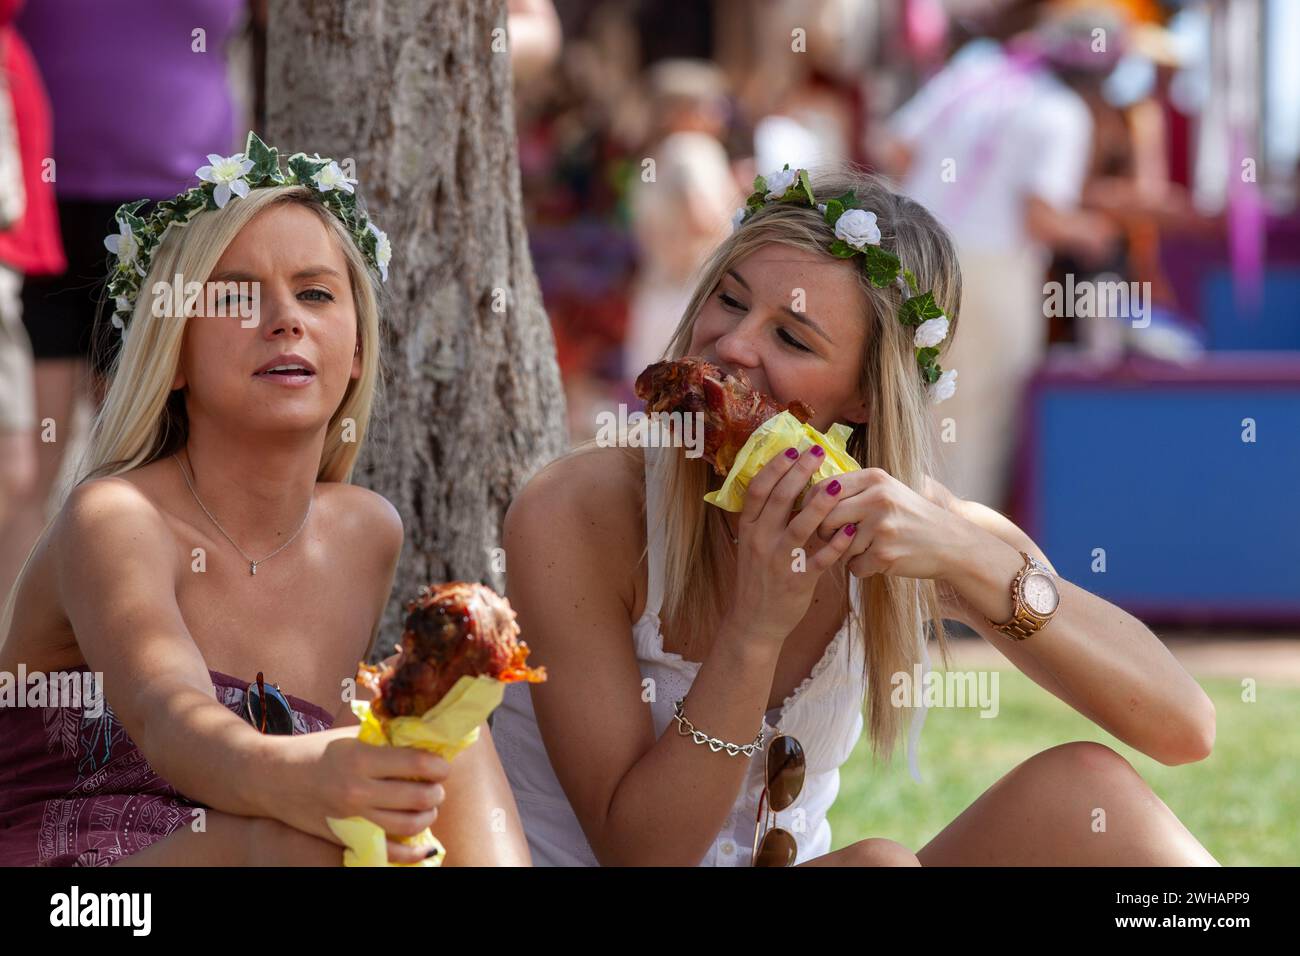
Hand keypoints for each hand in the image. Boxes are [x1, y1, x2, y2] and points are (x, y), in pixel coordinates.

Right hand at [267, 727, 449, 862]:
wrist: (271, 778)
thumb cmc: (314, 751)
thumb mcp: (350, 736)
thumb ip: (385, 739)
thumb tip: (424, 739)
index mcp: (360, 758)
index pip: (416, 763)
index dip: (439, 765)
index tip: (442, 765)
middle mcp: (358, 790)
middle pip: (418, 797)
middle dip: (436, 791)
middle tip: (436, 786)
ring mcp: (351, 818)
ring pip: (409, 825)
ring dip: (428, 815)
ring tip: (427, 806)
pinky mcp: (345, 837)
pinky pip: (388, 851)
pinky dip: (412, 851)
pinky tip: (424, 844)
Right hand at [726, 444, 857, 644]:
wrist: (754, 620)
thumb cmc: (758, 577)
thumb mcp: (752, 544)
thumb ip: (765, 518)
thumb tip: (785, 484)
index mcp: (748, 528)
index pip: (758, 490)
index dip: (774, 467)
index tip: (791, 449)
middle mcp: (761, 541)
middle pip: (780, 499)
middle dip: (800, 472)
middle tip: (817, 452)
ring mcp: (779, 560)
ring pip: (801, 525)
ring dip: (821, 502)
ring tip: (838, 483)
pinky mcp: (798, 579)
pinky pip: (820, 557)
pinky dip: (836, 541)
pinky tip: (849, 527)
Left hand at [813, 467, 962, 580]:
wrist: (952, 543)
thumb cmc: (913, 518)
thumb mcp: (888, 491)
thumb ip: (854, 490)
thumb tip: (810, 497)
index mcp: (876, 478)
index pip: (825, 488)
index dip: (814, 506)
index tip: (816, 516)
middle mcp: (877, 498)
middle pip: (826, 517)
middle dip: (824, 532)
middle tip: (835, 538)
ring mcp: (881, 527)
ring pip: (839, 546)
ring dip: (848, 553)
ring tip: (870, 548)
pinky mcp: (884, 554)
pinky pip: (854, 566)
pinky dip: (862, 568)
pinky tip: (879, 561)